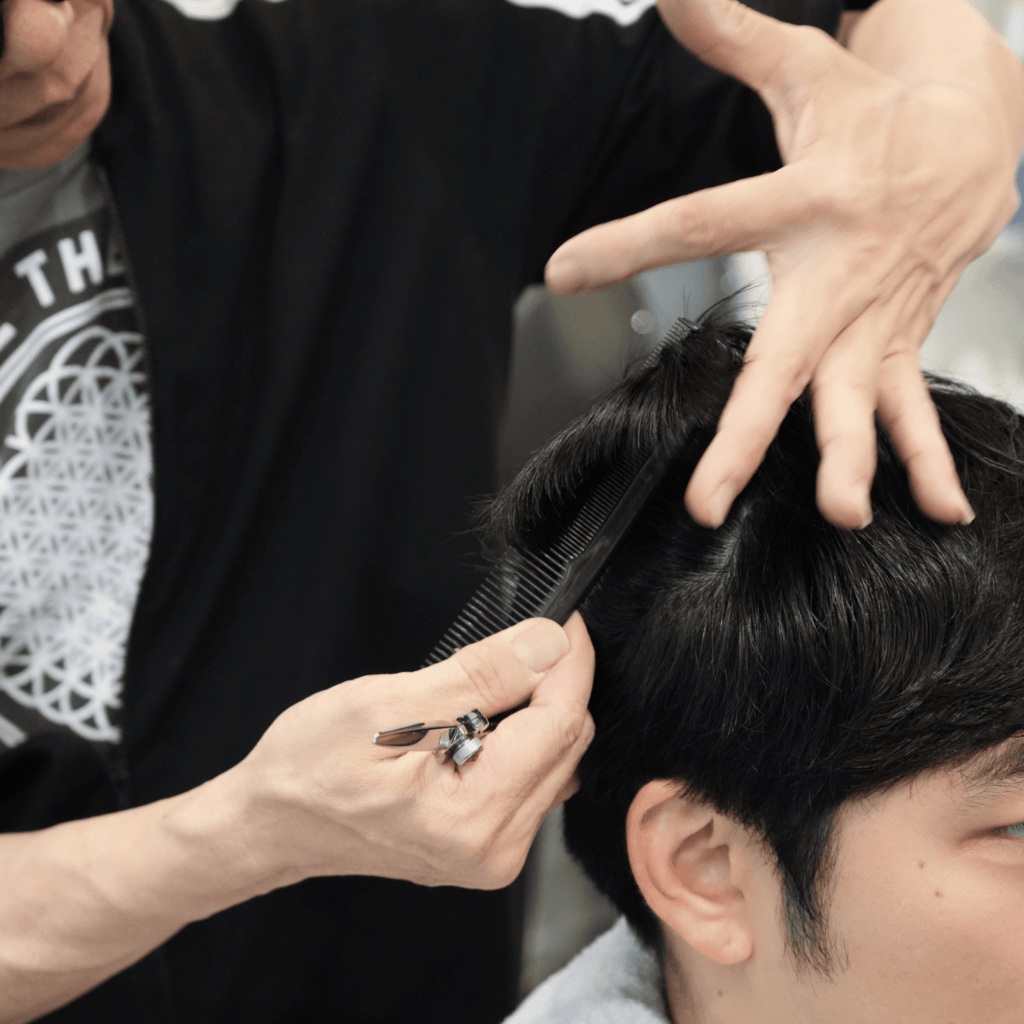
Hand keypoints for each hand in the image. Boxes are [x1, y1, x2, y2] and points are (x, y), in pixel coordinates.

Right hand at [225, 614, 594, 890]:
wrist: (272, 822)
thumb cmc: (309, 767)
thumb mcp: (387, 703)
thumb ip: (481, 675)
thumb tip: (548, 643)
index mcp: (472, 816)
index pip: (560, 722)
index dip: (569, 660)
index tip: (562, 617)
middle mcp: (495, 847)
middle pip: (567, 741)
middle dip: (554, 681)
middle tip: (521, 639)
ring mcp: (494, 852)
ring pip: (556, 757)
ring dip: (537, 708)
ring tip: (487, 683)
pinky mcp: (489, 844)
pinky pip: (534, 776)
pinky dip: (521, 737)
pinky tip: (483, 718)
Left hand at [545, 0, 1023, 529]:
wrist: (977, 138)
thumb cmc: (873, 116)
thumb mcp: (803, 71)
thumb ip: (732, 36)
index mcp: (802, 202)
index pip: (701, 221)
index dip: (632, 241)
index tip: (566, 269)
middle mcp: (837, 274)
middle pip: (782, 362)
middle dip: (745, 434)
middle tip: (707, 502)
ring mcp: (875, 318)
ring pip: (855, 401)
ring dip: (849, 460)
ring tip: (841, 514)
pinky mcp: (900, 343)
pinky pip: (912, 409)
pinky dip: (929, 458)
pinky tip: (940, 513)